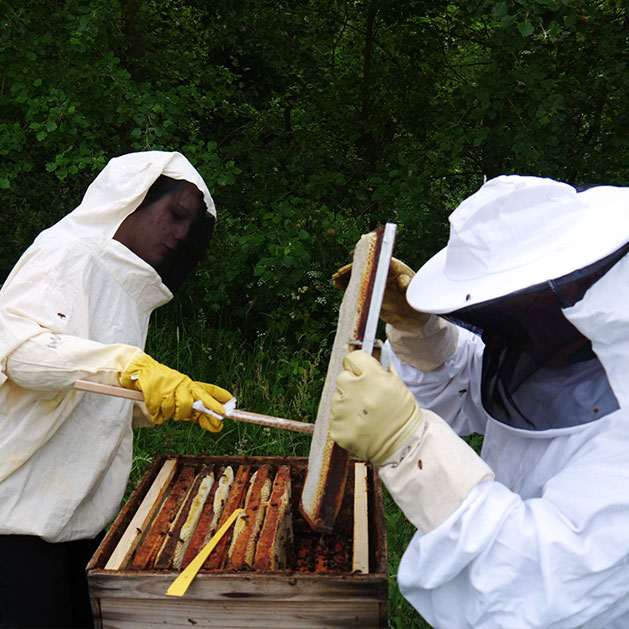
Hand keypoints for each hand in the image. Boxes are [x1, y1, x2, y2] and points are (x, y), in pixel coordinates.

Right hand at [119, 353, 232, 431]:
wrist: (141, 370)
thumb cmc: (163, 384)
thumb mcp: (180, 390)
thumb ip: (193, 405)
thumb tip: (210, 422)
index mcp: (189, 384)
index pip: (208, 389)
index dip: (220, 397)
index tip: (231, 403)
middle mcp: (182, 385)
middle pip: (199, 400)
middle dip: (211, 407)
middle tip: (220, 415)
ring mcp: (169, 389)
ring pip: (179, 411)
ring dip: (172, 414)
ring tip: (165, 408)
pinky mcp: (155, 394)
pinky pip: (160, 414)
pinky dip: (157, 414)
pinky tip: (154, 407)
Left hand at [330, 350, 422, 464]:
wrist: (403, 446)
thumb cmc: (401, 413)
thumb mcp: (397, 384)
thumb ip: (381, 366)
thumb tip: (374, 346)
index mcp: (372, 377)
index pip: (353, 357)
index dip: (358, 363)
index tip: (361, 370)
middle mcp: (354, 392)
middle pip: (343, 377)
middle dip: (352, 385)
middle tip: (367, 397)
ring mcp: (343, 411)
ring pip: (337, 398)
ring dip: (347, 403)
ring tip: (366, 415)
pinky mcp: (337, 429)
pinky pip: (336, 417)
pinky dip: (345, 420)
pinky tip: (361, 426)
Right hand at [332, 257, 428, 328]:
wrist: (413, 317)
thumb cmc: (417, 302)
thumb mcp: (415, 294)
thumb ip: (409, 287)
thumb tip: (403, 283)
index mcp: (395, 267)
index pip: (379, 259)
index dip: (367, 258)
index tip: (357, 258)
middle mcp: (384, 272)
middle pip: (366, 267)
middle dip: (353, 269)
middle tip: (341, 273)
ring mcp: (376, 282)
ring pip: (360, 276)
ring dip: (347, 276)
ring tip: (336, 279)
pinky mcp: (371, 292)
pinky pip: (358, 286)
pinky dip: (348, 285)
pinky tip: (338, 284)